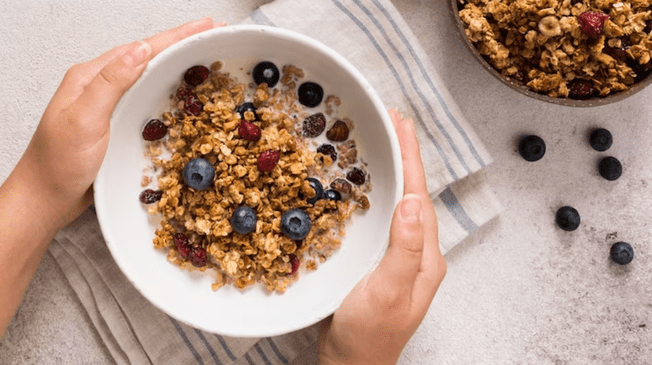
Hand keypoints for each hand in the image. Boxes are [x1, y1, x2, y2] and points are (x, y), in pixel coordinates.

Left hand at [19, 17, 214, 226]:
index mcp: (91, 77)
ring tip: (204, 56)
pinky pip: (148, 99)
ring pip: (149, 77)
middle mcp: (101, 87)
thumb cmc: (58, 163)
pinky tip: (182, 93)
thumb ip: (111, 83)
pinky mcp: (118, 124)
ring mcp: (110, 105)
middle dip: (181, 44)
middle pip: (148, 57)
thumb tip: (141, 50)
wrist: (47, 198)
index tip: (205, 26)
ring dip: (177, 65)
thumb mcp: (84, 119)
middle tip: (212, 34)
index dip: (175, 37)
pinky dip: (169, 90)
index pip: (140, 49)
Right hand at [317, 109, 446, 364]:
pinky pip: (383, 219)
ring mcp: (399, 258)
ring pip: (398, 204)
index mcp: (424, 257)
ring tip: (383, 144)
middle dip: (405, 157)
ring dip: (393, 172)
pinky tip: (366, 188)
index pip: (419, 196)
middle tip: (392, 123)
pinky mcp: (380, 263)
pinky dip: (377, 195)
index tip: (401, 124)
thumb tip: (410, 201)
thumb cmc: (369, 336)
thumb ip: (402, 249)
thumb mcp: (386, 292)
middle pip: (413, 194)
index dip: (411, 157)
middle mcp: (416, 253)